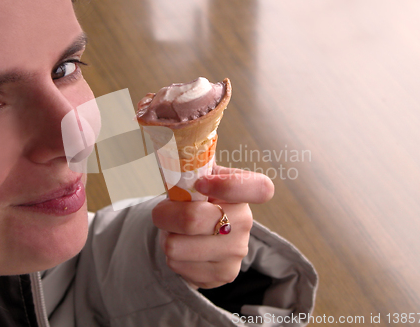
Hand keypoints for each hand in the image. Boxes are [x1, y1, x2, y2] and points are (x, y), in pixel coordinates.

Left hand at [152, 165, 273, 288]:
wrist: (197, 238)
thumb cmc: (194, 201)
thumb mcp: (195, 179)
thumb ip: (191, 167)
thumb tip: (171, 144)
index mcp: (244, 193)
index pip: (259, 188)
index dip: (228, 185)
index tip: (200, 184)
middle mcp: (246, 222)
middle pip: (195, 219)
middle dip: (166, 214)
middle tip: (161, 211)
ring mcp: (237, 251)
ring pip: (178, 246)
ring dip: (166, 237)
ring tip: (173, 231)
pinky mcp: (224, 274)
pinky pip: (178, 264)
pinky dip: (171, 256)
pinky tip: (182, 249)